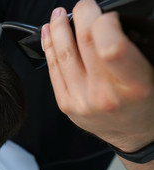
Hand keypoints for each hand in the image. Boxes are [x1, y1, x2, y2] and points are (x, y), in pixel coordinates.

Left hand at [41, 0, 153, 152]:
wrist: (134, 134)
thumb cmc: (148, 102)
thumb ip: (134, 49)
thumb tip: (111, 20)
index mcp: (133, 86)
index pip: (109, 46)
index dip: (104, 21)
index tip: (108, 14)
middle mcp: (104, 95)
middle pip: (84, 43)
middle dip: (82, 15)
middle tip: (84, 5)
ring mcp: (81, 100)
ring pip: (63, 54)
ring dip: (58, 28)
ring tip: (59, 14)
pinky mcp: (66, 104)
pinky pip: (53, 70)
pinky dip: (50, 47)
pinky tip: (49, 33)